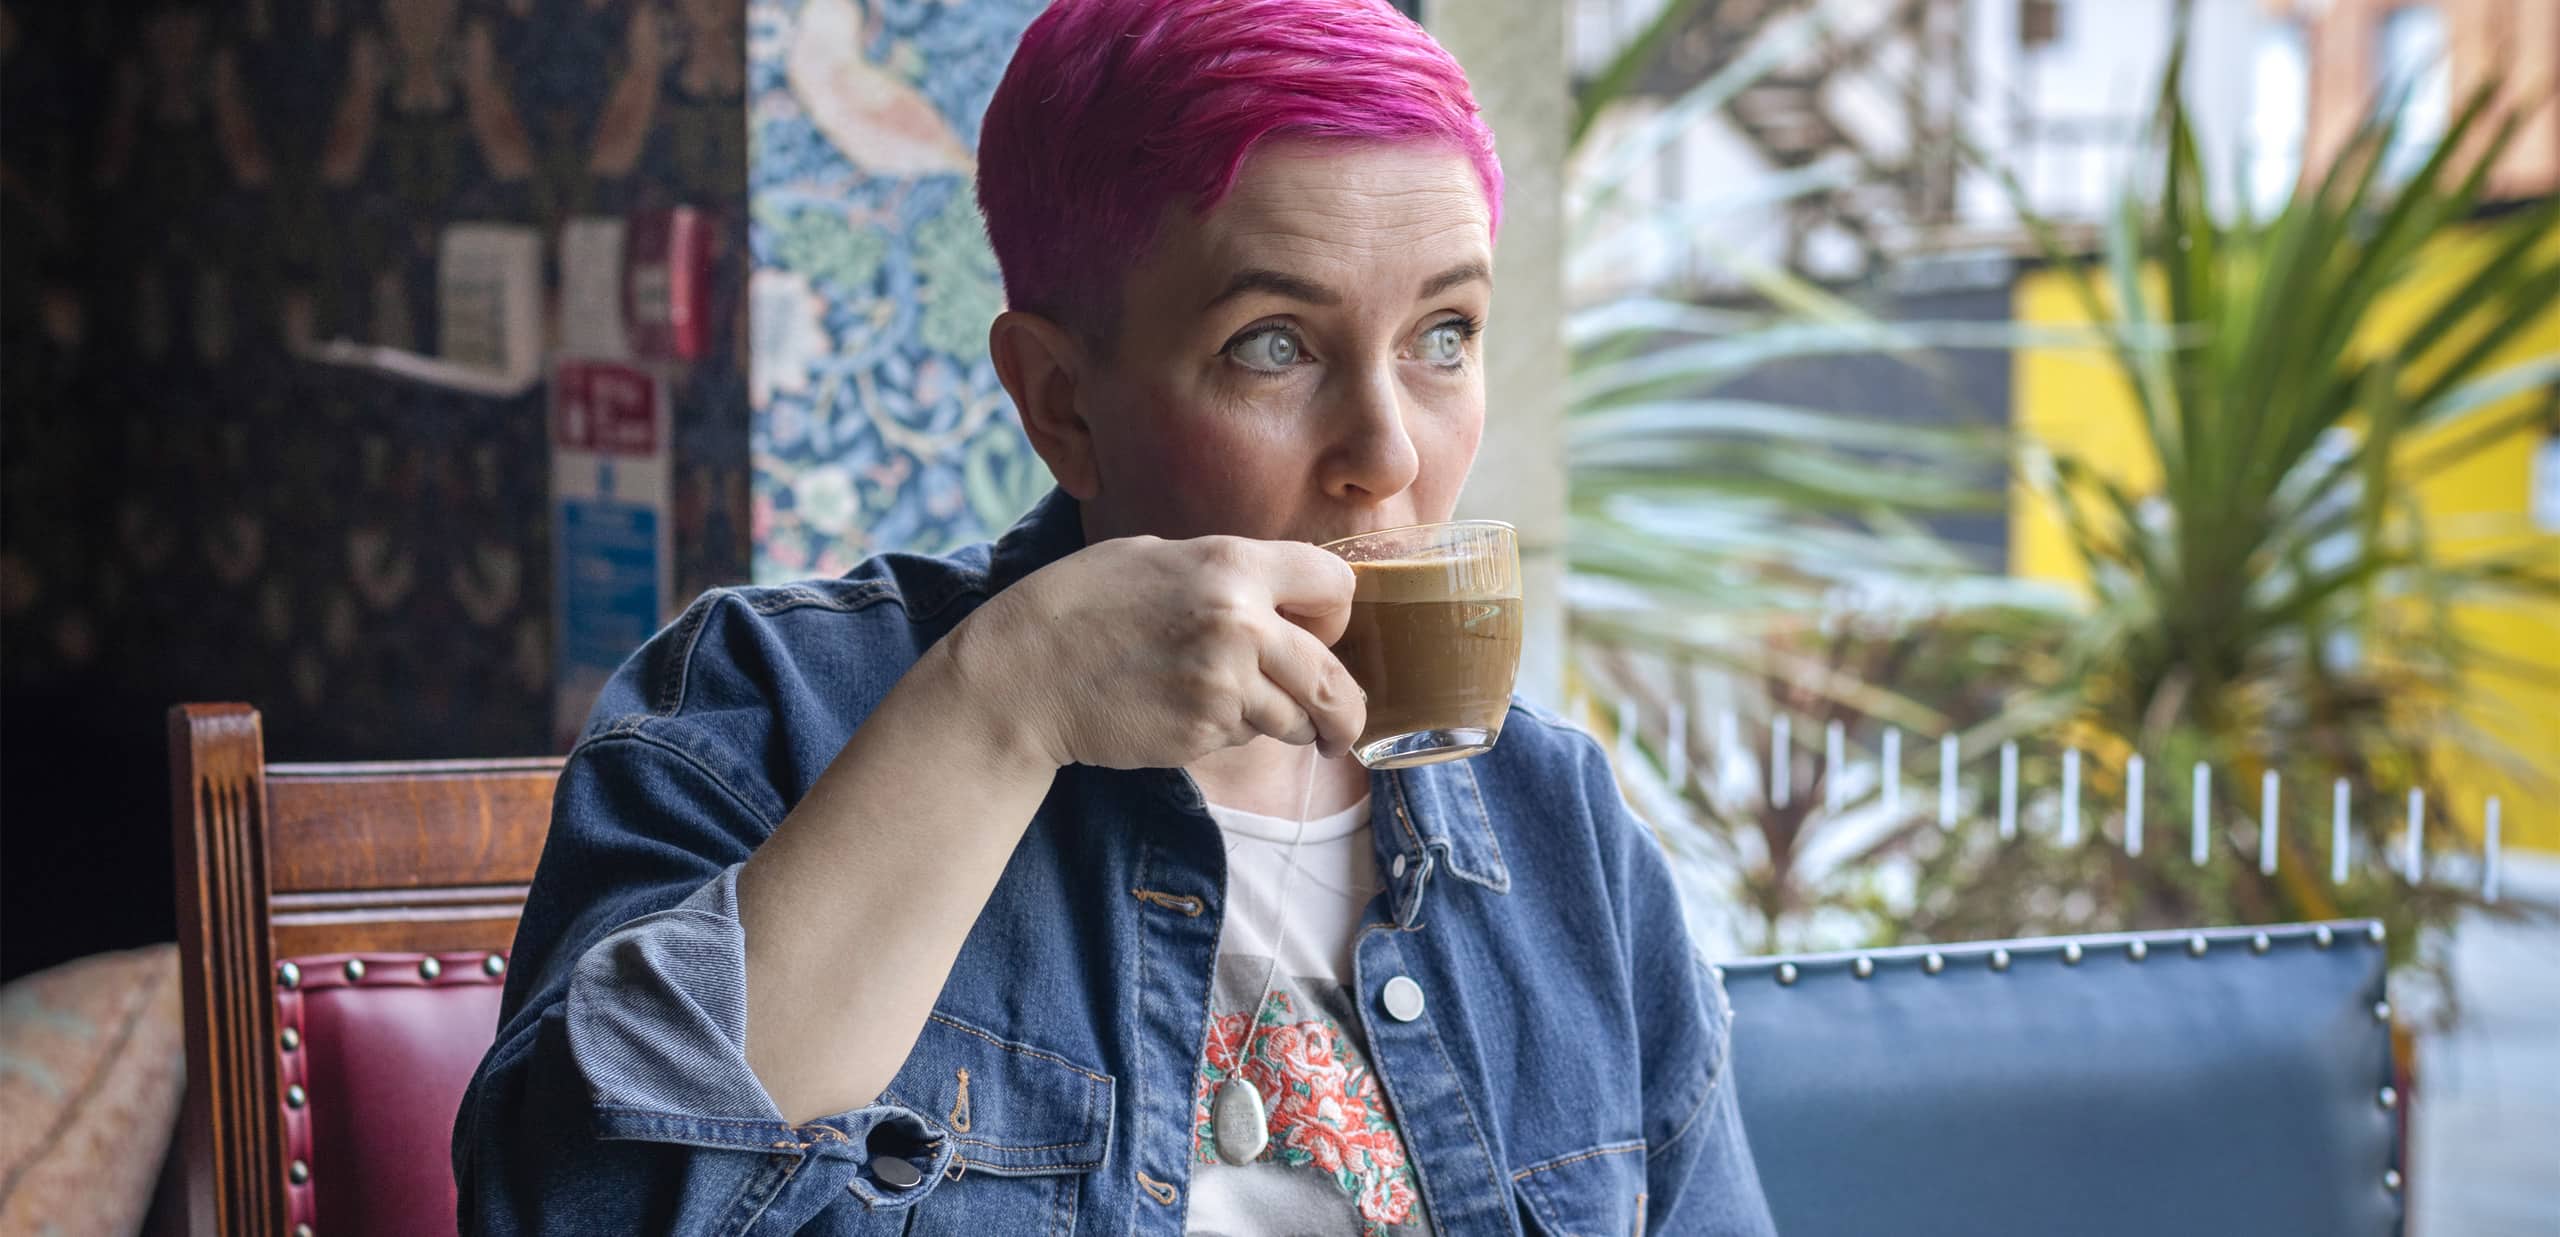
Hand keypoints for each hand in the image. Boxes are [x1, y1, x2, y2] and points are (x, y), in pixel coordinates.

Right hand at [944, 535, 1364, 770]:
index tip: (1322, 633)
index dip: (1335, 612)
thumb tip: (1279, 597)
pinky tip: (1185, 713)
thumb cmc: (1079, 606)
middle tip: (1339, 728)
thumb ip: (1226, 573)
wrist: (1022, 673)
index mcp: (1233, 566)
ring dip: (1281, 724)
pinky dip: (1230, 733)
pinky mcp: (1202, 733)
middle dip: (1343, 710)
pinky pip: (1243, 738)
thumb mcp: (1156, 557)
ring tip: (1234, 709)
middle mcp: (1241, 624)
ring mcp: (1224, 685)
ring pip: (1294, 720)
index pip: (1335, 585)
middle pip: (1333, 679)